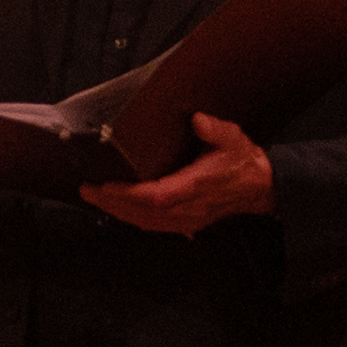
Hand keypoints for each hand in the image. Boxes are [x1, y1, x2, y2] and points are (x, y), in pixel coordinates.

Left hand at [85, 114, 277, 234]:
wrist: (259, 187)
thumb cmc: (241, 160)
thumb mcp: (232, 138)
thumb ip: (215, 130)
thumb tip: (198, 120)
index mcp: (198, 185)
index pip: (158, 197)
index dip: (130, 195)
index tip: (106, 186)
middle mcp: (190, 206)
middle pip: (145, 213)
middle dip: (112, 203)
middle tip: (86, 190)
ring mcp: (188, 219)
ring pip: (147, 222)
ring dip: (118, 212)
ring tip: (94, 198)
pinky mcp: (187, 223)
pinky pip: (154, 226)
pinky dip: (132, 218)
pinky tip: (116, 210)